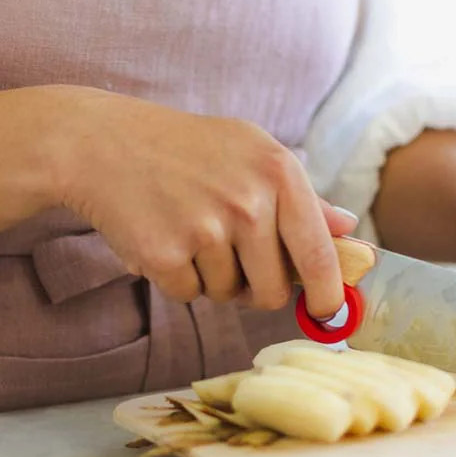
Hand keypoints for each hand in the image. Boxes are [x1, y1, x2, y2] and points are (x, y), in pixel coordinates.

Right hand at [40, 85, 355, 317]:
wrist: (107, 143)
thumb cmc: (190, 149)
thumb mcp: (254, 153)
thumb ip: (303, 197)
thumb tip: (348, 228)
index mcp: (280, 172)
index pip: (319, 252)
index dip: (328, 293)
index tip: (329, 313)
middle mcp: (250, 201)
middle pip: (274, 290)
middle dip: (258, 288)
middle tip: (235, 257)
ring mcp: (207, 229)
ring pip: (228, 294)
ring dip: (213, 277)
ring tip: (192, 229)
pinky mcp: (165, 254)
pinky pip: (189, 294)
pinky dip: (178, 277)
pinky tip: (165, 236)